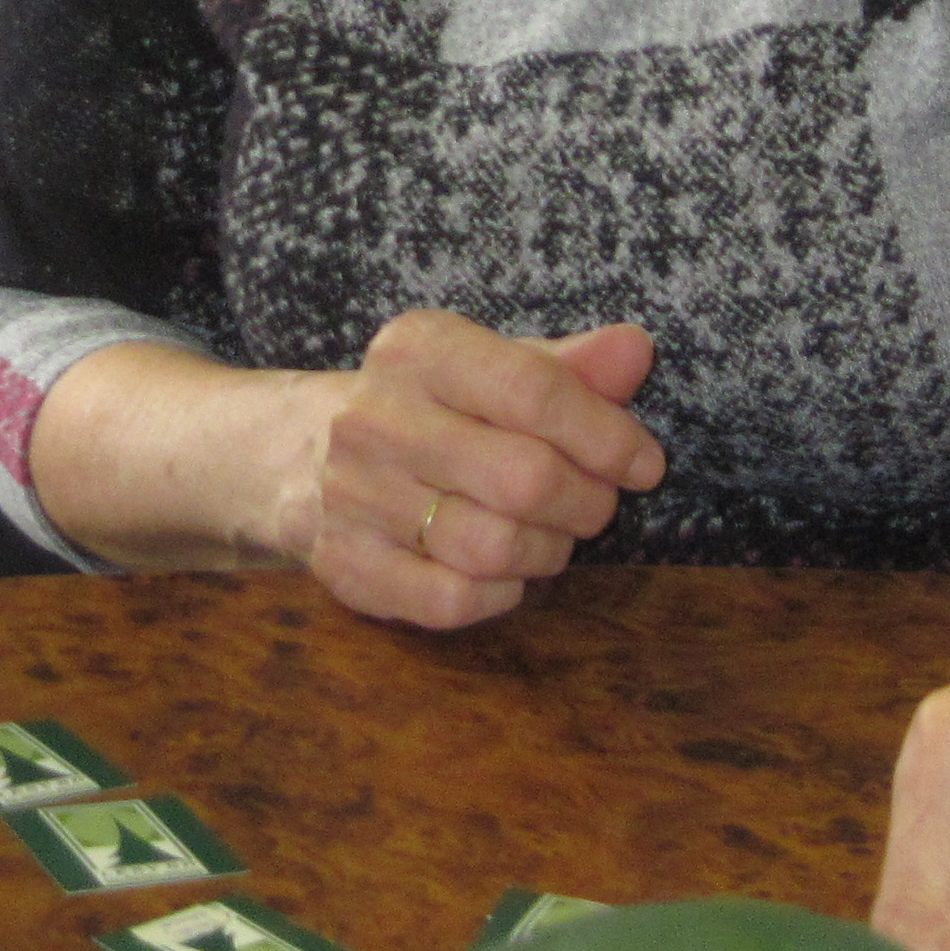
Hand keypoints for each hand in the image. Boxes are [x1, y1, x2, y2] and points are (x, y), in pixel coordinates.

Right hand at [297, 312, 664, 628]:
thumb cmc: (432, 408)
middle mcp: (375, 416)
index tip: (644, 464)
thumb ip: (569, 366)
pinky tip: (503, 572)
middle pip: (524, 479)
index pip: (534, 391)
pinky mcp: (344, 562)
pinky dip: (500, 594)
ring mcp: (352, 493)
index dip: (608, 436)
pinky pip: (453, 601)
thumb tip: (636, 350)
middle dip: (586, 502)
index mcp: (418, 350)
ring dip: (547, 551)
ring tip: (549, 536)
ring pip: (492, 547)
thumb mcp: (493, 367)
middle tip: (595, 505)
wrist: (305, 452)